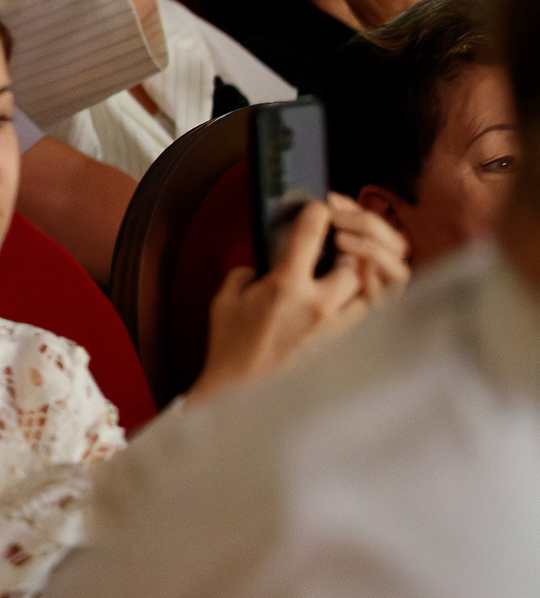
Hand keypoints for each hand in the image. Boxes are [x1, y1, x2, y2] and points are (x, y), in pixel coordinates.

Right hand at [196, 196, 406, 393]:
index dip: (317, 213)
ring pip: (370, 290)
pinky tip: (344, 296)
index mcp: (286, 286)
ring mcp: (335, 327)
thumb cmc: (231, 342)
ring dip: (359, 276)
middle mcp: (318, 304)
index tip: (317, 208)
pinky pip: (365, 315)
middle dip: (347, 250)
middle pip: (355, 263)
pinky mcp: (341, 345)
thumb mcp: (228, 296)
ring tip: (342, 270)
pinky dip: (361, 300)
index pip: (312, 235)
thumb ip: (251, 272)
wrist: (241, 390)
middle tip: (334, 244)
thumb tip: (268, 266)